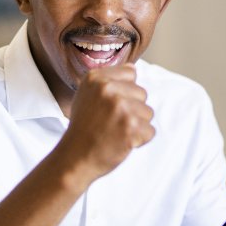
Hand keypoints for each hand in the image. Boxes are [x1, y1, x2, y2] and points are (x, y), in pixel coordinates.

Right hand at [58, 64, 154, 179]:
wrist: (75, 157)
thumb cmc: (84, 127)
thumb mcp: (87, 94)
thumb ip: (109, 80)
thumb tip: (133, 68)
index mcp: (96, 78)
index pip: (131, 74)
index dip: (124, 92)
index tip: (108, 106)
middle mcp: (108, 89)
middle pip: (142, 93)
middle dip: (132, 109)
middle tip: (111, 122)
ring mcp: (120, 108)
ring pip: (148, 112)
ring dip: (136, 125)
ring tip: (116, 132)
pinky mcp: (131, 127)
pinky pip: (150, 131)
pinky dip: (139, 140)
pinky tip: (121, 142)